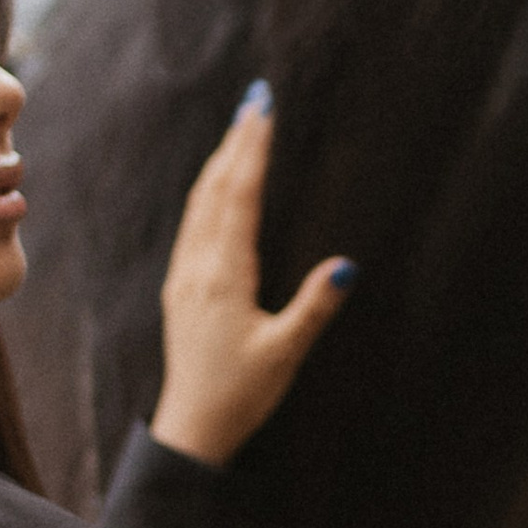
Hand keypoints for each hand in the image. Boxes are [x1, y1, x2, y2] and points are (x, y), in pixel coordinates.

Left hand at [148, 86, 354, 467]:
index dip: (253, 151)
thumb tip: (346, 266)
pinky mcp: (181, 288)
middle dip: (236, 143)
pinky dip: (208, 192)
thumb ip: (314, 308)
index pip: (240, 198)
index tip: (263, 111)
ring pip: (199, 204)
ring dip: (220, 163)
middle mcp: (199, 268)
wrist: (192, 426)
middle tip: (255, 101)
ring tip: (239, 130)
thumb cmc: (242, 393)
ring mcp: (185, 276)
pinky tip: (215, 186)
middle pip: (216, 189)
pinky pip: (192, 225)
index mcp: (225, 276)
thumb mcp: (285, 352)